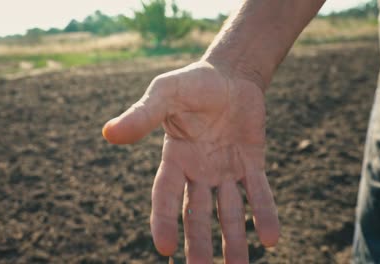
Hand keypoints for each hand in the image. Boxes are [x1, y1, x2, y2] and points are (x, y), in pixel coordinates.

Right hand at [102, 61, 279, 262]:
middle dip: (198, 242)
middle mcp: (199, 171)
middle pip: (197, 213)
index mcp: (174, 158)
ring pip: (228, 210)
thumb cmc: (192, 83)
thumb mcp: (164, 94)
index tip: (165, 248)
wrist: (229, 75)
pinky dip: (263, 213)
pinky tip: (270, 238)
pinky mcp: (251, 163)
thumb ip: (142, 115)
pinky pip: (258, 192)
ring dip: (233, 239)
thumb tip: (108, 133)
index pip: (165, 196)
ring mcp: (226, 169)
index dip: (163, 221)